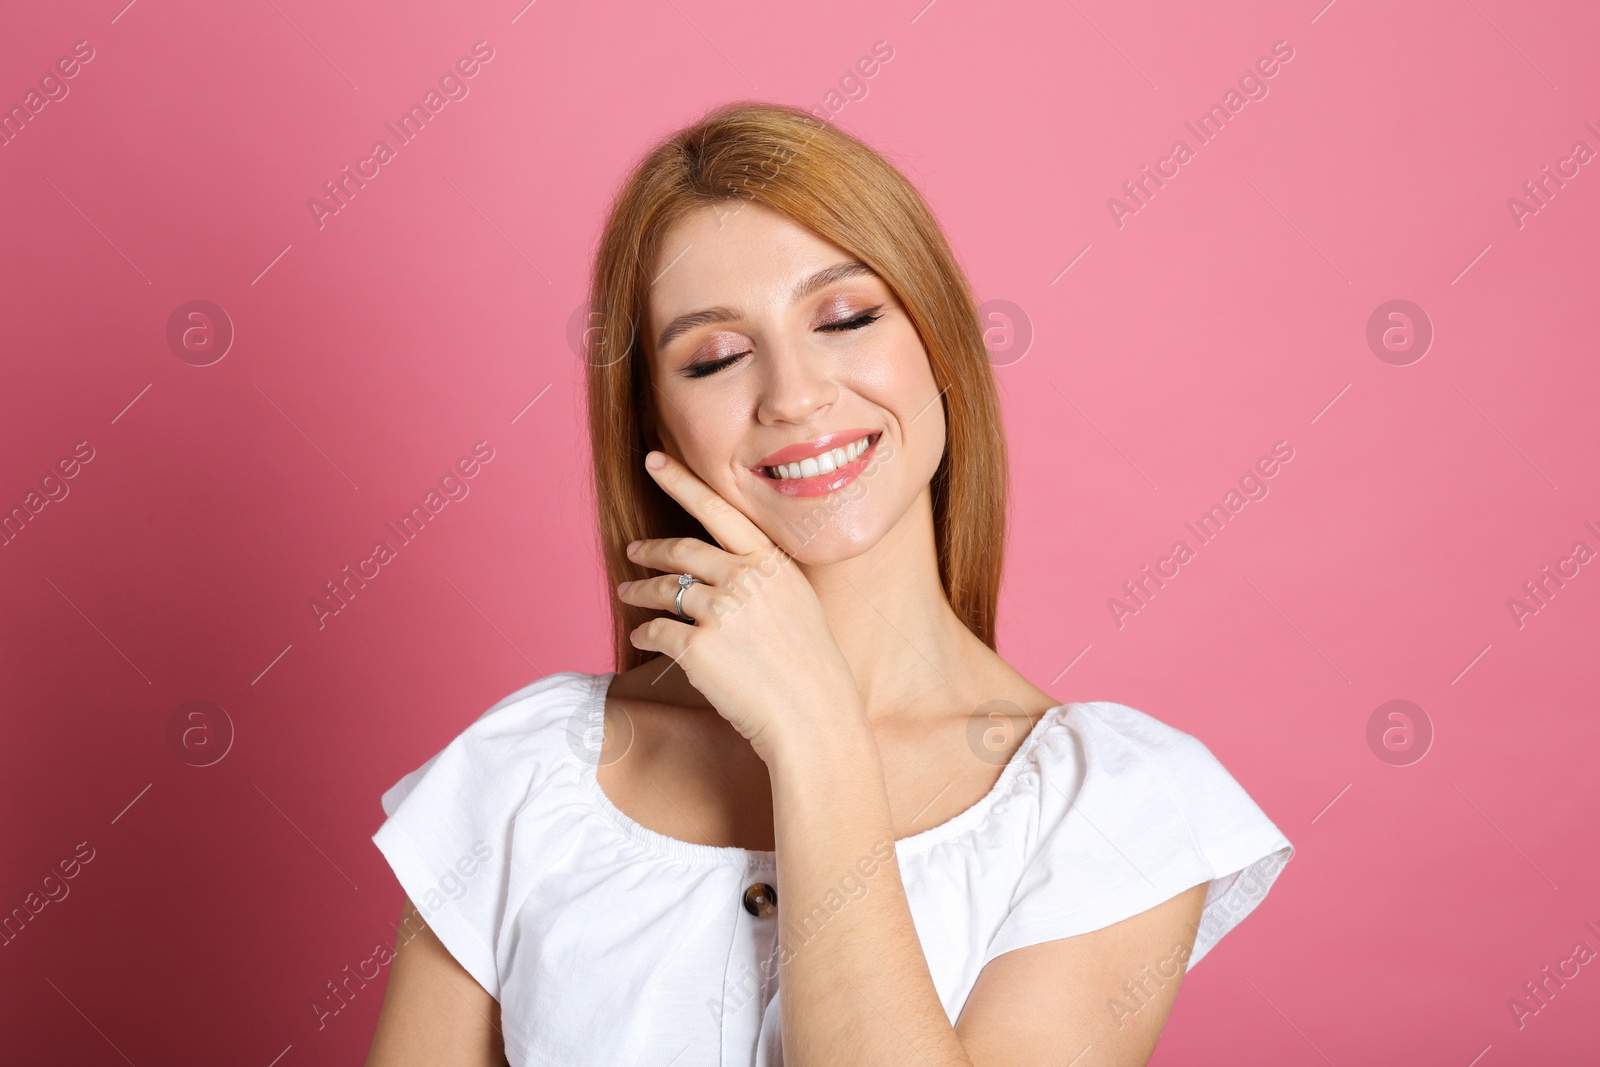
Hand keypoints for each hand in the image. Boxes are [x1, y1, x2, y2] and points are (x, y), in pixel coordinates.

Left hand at [616, 450, 863, 762]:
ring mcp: (720, 611)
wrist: (814, 715)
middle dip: (650, 549)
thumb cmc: (811, 667)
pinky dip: (645, 632)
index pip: (719, 511)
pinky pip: (658, 632)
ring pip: (664, 590)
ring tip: (628, 592)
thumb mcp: (798, 605)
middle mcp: (744, 579)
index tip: (654, 461)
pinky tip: (641, 635)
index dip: (682, 483)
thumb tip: (724, 571)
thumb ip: (763, 580)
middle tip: (632, 550)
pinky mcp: (698, 648)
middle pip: (681, 550)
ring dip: (640, 590)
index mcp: (772, 563)